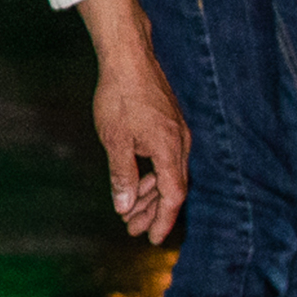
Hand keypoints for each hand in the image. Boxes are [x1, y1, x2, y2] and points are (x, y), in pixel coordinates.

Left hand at [81, 0, 190, 243]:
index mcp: (171, 151)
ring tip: (127, 211)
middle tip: (131, 229)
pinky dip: (149, 173)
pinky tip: (133, 182)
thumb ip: (122, 175)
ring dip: (147, 193)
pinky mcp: (168, 125)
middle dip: (151, 211)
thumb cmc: (119, 97)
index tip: (152, 238)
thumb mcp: (115, 140)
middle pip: (171, 188)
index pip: (173, 195)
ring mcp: (176, 134)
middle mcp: (180, 144)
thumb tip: (123, 207)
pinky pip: (163, 158)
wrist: (128, 57)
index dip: (163, 219)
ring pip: (166, 173)